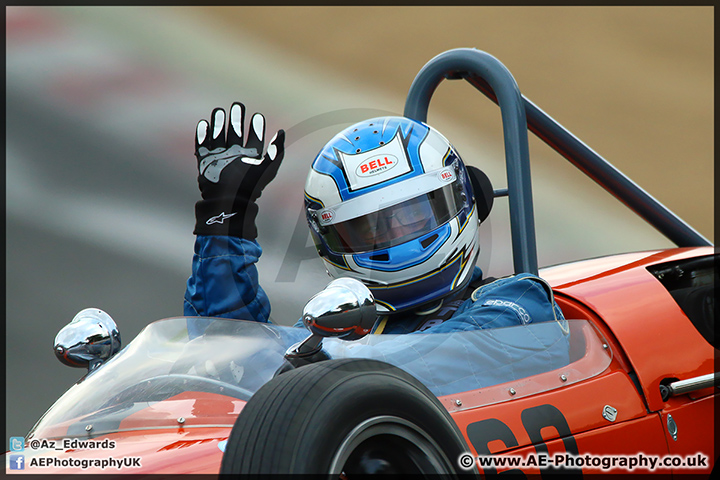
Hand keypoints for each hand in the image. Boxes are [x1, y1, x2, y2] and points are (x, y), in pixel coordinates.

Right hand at [193, 102, 284, 237]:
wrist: (229, 200)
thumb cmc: (250, 186)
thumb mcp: (268, 167)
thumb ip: (277, 150)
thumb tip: (282, 132)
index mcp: (250, 158)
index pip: (254, 139)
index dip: (256, 127)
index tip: (258, 116)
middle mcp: (234, 156)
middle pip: (235, 133)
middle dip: (236, 119)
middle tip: (238, 105)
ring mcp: (219, 158)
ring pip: (218, 136)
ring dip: (219, 123)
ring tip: (219, 110)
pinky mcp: (206, 162)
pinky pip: (203, 145)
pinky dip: (203, 134)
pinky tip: (204, 123)